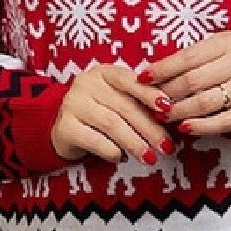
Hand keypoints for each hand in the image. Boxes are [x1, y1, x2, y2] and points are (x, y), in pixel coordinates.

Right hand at [51, 64, 172, 164]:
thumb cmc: (98, 111)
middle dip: (149, 128)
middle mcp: (87, 84)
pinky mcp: (65, 127)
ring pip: (112, 124)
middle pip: (124, 106)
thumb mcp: (115, 98)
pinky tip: (121, 158)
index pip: (129, 80)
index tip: (168, 108)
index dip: (149, 93)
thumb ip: (136, 101)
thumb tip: (169, 114)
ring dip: (134, 143)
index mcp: (104, 72)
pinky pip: (94, 140)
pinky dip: (111, 150)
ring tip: (150, 157)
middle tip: (166, 146)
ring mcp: (73, 104)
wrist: (61, 127)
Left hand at [141, 31, 230, 135]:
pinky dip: (200, 127)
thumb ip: (189, 59)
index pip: (187, 57)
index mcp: (228, 42)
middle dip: (168, 94)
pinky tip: (185, 127)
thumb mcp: (215, 50)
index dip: (163, 69)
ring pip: (205, 103)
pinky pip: (223, 122)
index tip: (143, 78)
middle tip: (151, 102)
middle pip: (194, 81)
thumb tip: (152, 74)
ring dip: (179, 112)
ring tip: (163, 115)